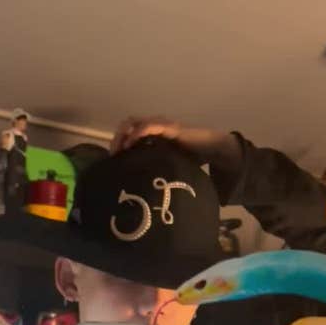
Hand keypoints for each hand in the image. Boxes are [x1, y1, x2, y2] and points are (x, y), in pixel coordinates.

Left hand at [110, 115, 239, 167]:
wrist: (213, 149)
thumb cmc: (192, 161)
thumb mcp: (169, 169)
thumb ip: (158, 176)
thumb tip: (149, 202)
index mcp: (151, 138)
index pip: (128, 135)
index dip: (118, 146)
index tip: (112, 162)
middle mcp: (154, 130)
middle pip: (126, 126)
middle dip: (117, 140)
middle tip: (114, 157)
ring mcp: (161, 127)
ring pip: (134, 122)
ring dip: (124, 134)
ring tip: (121, 150)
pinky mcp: (170, 128)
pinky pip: (150, 125)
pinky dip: (139, 132)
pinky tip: (133, 142)